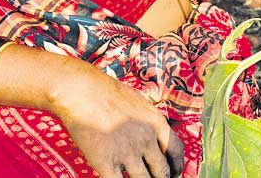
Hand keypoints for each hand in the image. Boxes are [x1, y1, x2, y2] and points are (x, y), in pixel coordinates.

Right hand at [49, 59, 184, 177]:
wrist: (83, 91)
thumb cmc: (108, 92)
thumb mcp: (139, 103)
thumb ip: (148, 123)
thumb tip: (154, 138)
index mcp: (156, 123)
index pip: (177, 151)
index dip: (177, 166)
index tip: (174, 172)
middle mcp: (146, 140)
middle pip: (162, 171)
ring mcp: (127, 152)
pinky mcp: (106, 162)